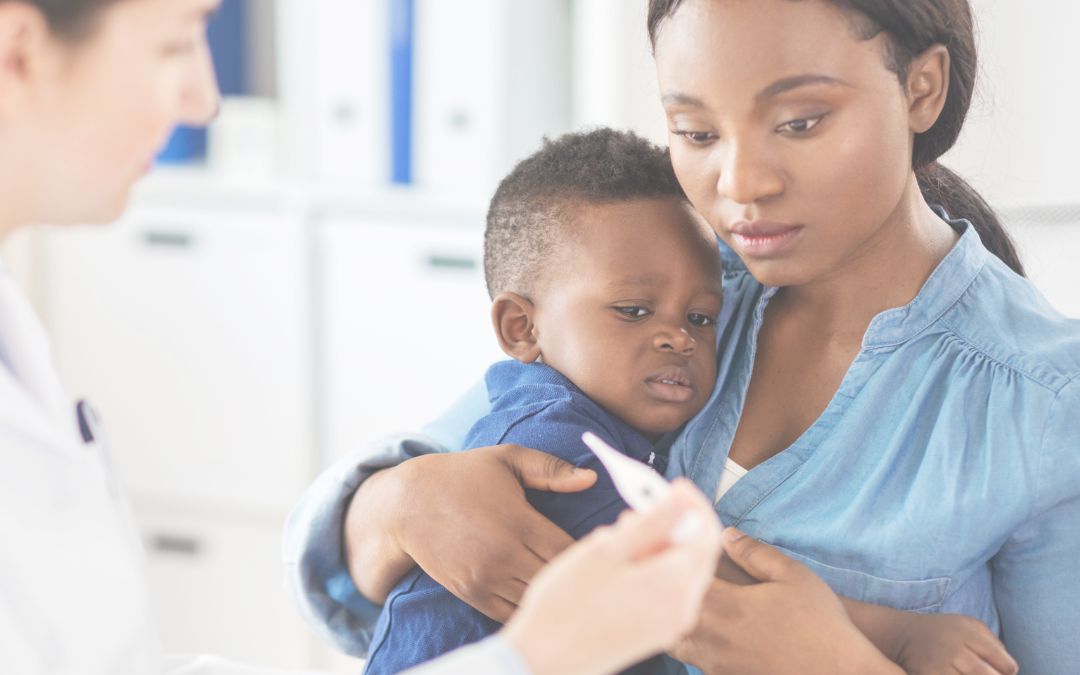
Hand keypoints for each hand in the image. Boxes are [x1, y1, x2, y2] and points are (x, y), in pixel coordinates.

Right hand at [344, 444, 595, 619]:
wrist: (406, 503)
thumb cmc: (462, 475)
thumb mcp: (506, 460)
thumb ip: (551, 469)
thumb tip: (590, 478)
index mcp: (518, 520)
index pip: (570, 550)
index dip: (589, 551)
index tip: (599, 545)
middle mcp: (504, 555)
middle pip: (557, 579)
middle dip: (575, 575)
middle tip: (590, 568)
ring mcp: (486, 578)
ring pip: (536, 600)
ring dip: (553, 593)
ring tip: (568, 583)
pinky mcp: (472, 594)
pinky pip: (511, 612)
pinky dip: (528, 606)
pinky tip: (540, 594)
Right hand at [503, 479, 722, 674]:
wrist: (544, 661)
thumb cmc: (565, 605)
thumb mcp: (604, 552)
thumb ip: (649, 524)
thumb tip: (680, 501)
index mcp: (673, 585)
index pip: (706, 533)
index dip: (693, 503)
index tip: (674, 485)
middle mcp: (682, 609)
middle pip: (698, 553)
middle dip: (677, 523)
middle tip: (645, 504)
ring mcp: (670, 625)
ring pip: (682, 571)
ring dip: (662, 545)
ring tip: (623, 532)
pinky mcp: (656, 634)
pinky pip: (669, 590)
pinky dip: (654, 568)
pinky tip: (622, 561)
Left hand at [669, 530, 903, 674]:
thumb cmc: (821, 626)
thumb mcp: (793, 575)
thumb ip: (754, 552)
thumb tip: (727, 535)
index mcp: (726, 606)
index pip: (681, 578)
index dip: (674, 561)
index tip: (674, 549)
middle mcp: (712, 637)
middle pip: (668, 610)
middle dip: (668, 590)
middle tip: (672, 574)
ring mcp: (716, 664)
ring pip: (675, 640)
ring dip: (676, 620)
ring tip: (689, 604)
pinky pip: (695, 660)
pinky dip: (693, 644)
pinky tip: (711, 634)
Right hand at [892, 614, 1017, 674]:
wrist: (902, 635)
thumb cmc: (943, 632)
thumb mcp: (967, 625)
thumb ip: (993, 642)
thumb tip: (1011, 669)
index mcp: (965, 633)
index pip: (999, 657)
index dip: (1009, 668)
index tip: (1007, 671)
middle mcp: (951, 648)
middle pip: (984, 673)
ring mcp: (937, 664)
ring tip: (969, 672)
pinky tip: (958, 674)